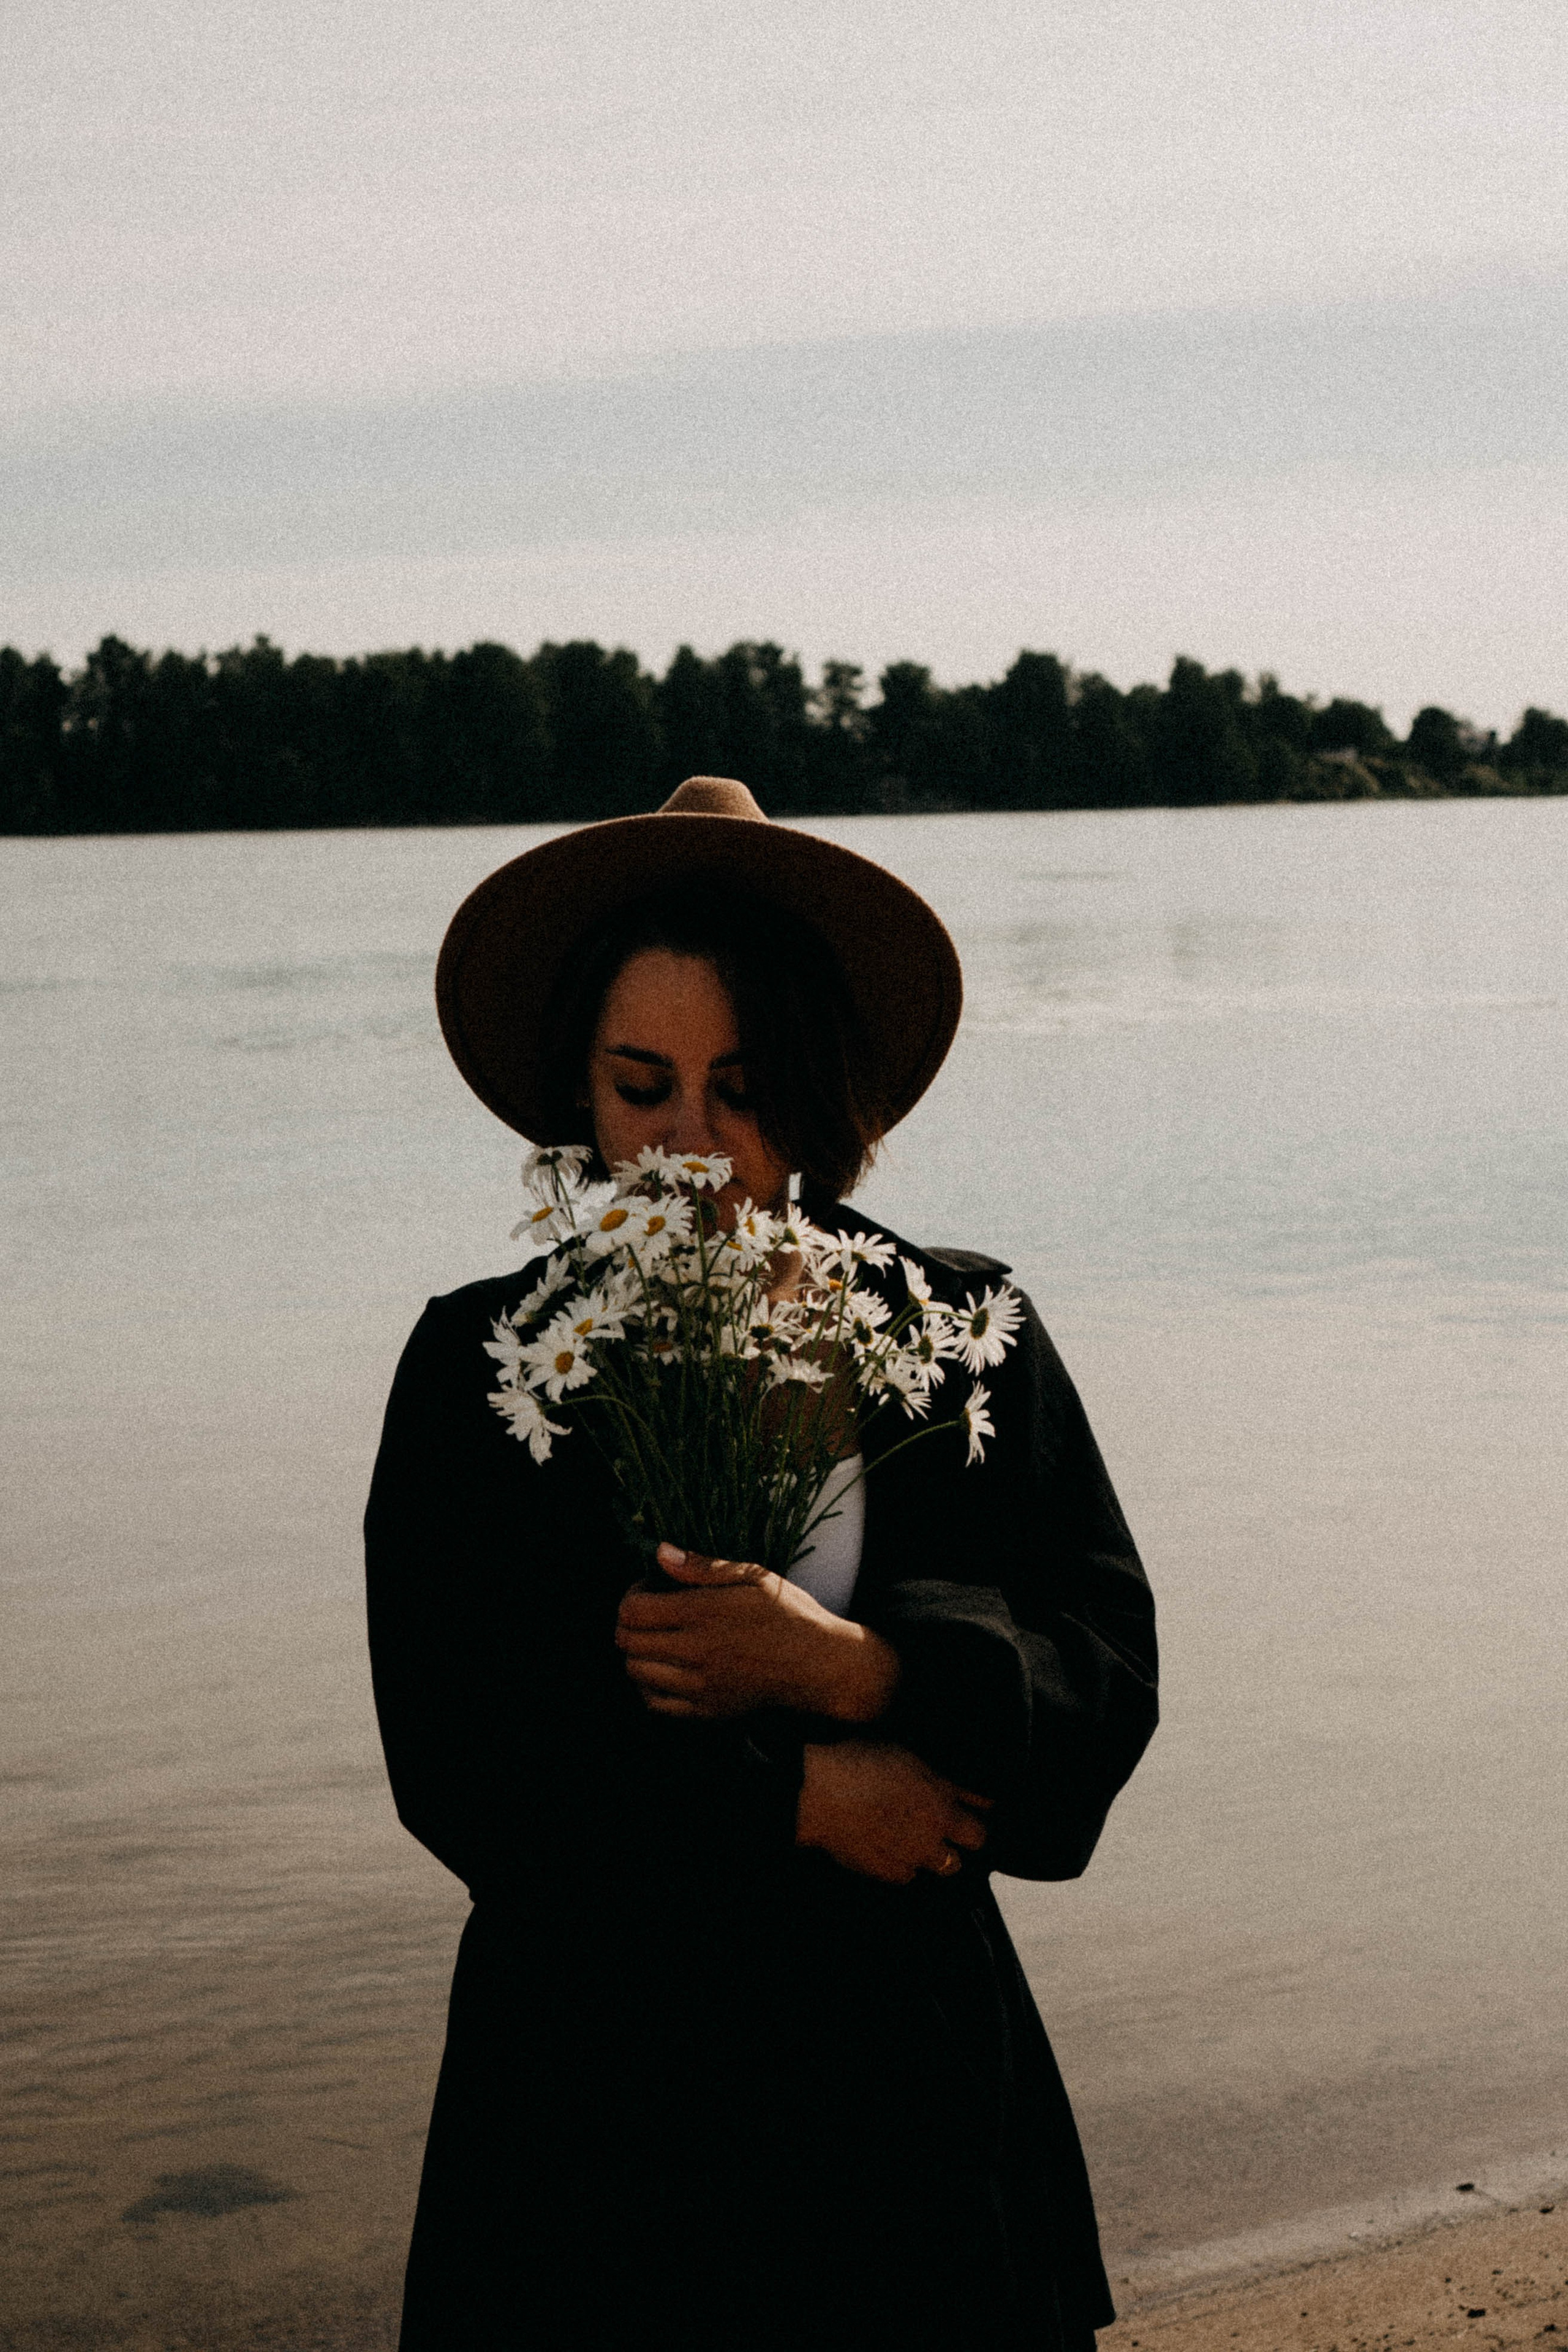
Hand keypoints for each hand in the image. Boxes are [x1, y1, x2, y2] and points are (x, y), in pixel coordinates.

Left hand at [615, 1543, 900, 1721]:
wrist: (821, 1666)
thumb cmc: (790, 1614)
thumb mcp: (754, 1576)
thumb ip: (702, 1567)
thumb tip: (660, 1552)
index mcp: (705, 1613)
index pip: (633, 1610)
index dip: (631, 1595)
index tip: (648, 1588)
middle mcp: (696, 1651)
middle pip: (627, 1641)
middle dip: (628, 1623)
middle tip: (648, 1613)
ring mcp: (700, 1686)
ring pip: (636, 1672)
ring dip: (636, 1653)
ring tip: (657, 1640)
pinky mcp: (707, 1711)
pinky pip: (654, 1704)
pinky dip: (648, 1686)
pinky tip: (664, 1670)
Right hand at [795, 1739, 992, 1884]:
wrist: (819, 1793)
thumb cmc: (858, 1761)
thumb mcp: (907, 1755)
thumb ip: (939, 1777)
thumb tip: (962, 1787)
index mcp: (943, 1800)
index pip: (984, 1815)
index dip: (984, 1811)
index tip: (981, 1808)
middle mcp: (935, 1832)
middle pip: (974, 1843)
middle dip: (967, 1835)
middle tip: (953, 1825)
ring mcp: (913, 1857)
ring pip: (944, 1865)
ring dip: (939, 1853)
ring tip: (920, 1838)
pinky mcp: (888, 1873)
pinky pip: (910, 1875)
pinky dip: (907, 1865)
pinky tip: (893, 1849)